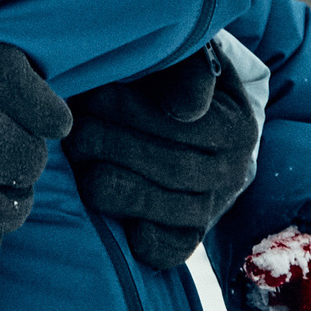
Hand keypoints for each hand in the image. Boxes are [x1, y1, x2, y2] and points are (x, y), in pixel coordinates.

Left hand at [64, 43, 259, 267]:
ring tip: (76, 155)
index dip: (129, 110)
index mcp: (238, 127)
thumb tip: (185, 109)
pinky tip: (102, 202)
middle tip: (72, 126)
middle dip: (108, 143)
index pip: (181, 126)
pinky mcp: (187, 238)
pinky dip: (128, 232)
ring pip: (152, 205)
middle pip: (165, 167)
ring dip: (103, 179)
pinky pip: (161, 249)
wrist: (195, 125)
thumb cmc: (176, 81)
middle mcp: (232, 172)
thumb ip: (189, 70)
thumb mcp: (189, 61)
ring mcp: (211, 209)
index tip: (93, 94)